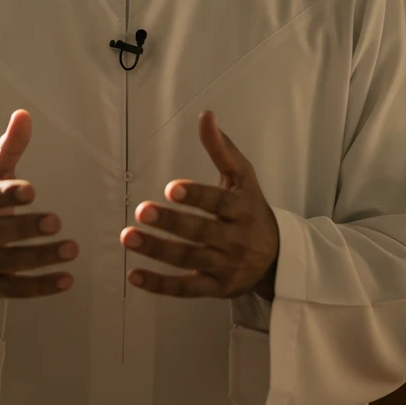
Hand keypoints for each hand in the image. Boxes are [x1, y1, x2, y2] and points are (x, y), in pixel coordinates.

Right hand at [0, 110, 78, 298]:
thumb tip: (23, 114)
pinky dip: (41, 287)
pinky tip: (68, 280)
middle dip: (25, 228)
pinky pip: (16, 289)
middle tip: (56, 221)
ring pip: (9, 263)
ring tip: (72, 249)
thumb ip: (8, 148)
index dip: (7, 195)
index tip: (32, 190)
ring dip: (41, 257)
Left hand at [119, 110, 278, 299]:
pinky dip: (160, 285)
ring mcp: (225, 266)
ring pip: (189, 260)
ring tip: (128, 237)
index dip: (196, 196)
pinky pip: (186, 289)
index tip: (172, 188)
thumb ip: (222, 148)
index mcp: (242, 208)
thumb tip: (206, 115)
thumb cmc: (251, 208)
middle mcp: (236, 239)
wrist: (276, 257)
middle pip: (201, 232)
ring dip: (157, 250)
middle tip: (142, 211)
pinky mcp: (215, 288)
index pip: (219, 203)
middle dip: (171, 223)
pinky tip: (134, 275)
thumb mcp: (243, 177)